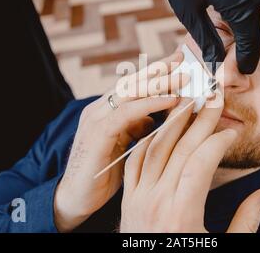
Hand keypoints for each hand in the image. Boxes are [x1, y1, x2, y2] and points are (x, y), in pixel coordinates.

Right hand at [54, 51, 189, 231]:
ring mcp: (96, 119)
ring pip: (130, 92)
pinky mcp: (97, 134)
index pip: (133, 85)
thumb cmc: (103, 172)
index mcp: (106, 110)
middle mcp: (100, 109)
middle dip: (159, 70)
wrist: (75, 199)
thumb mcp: (126, 145)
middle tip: (182, 59)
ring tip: (183, 77)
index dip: (155, 73)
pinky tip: (170, 100)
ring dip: (159, 83)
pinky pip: (127, 113)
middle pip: (132, 82)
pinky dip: (150, 104)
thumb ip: (139, 128)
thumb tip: (161, 118)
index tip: (177, 62)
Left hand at [120, 94, 259, 231]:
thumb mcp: (224, 250)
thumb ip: (245, 223)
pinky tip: (159, 126)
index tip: (232, 132)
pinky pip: (135, 162)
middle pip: (178, 149)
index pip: (199, 162)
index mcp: (182, 216)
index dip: (217, 142)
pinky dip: (147, 140)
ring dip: (171, 122)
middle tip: (212, 96)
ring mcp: (137, 200)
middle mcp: (156, 202)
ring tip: (187, 100)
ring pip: (153, 149)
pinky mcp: (128, 201)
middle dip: (198, 119)